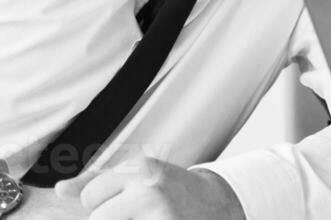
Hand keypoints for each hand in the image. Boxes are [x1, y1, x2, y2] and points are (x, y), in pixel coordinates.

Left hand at [54, 158, 243, 218]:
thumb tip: (60, 189)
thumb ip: (97, 182)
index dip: (105, 201)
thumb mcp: (138, 176)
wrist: (217, 204)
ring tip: (147, 217)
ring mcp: (157, 214)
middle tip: (139, 212)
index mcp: (141, 168)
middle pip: (97, 217)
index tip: (129, 199)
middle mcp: (149, 189)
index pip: (91, 194)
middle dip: (113, 218)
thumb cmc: (171, 191)